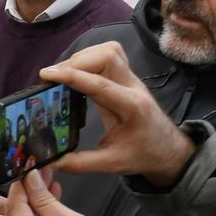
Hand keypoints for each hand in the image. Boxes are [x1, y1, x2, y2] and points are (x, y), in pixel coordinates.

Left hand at [5, 170, 121, 215]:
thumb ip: (46, 201)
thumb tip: (31, 178)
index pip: (15, 206)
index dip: (23, 183)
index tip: (30, 165)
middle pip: (15, 214)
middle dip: (29, 191)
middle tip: (42, 171)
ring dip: (33, 202)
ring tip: (48, 182)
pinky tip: (48, 200)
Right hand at [41, 41, 194, 186]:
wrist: (169, 150)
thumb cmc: (144, 155)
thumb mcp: (112, 164)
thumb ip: (80, 163)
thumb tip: (51, 162)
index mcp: (131, 107)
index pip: (99, 83)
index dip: (71, 76)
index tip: (46, 75)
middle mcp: (133, 87)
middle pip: (107, 57)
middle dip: (76, 63)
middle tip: (53, 79)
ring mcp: (132, 79)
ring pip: (109, 51)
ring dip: (83, 58)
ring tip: (64, 76)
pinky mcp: (126, 77)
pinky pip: (110, 55)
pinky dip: (90, 58)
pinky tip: (78, 73)